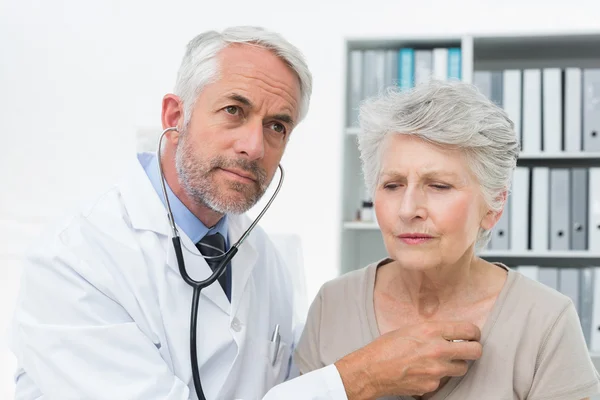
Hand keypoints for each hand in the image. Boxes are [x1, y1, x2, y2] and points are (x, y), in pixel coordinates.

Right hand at [334, 321, 481, 399]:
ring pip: (463, 368)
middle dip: (474, 349)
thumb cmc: (386, 347)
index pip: (468, 330)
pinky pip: (444, 380)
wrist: (371, 370)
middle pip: (475, 351)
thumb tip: (450, 334)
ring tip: (442, 361)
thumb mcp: (409, 329)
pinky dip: (438, 376)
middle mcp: (437, 350)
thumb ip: (432, 331)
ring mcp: (436, 370)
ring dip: (456, 364)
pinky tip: (424, 371)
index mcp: (431, 331)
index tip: (472, 335)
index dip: (473, 333)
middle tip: (468, 348)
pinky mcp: (432, 386)